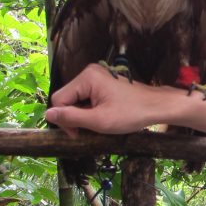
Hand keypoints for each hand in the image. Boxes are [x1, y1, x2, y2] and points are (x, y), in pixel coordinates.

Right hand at [45, 63, 168, 134]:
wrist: (157, 107)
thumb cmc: (132, 113)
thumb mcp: (99, 120)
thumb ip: (72, 117)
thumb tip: (47, 114)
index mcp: (87, 77)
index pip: (59, 99)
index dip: (64, 119)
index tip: (78, 133)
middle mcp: (89, 72)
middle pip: (67, 98)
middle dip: (74, 117)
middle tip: (89, 131)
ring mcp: (97, 77)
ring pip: (77, 100)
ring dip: (83, 115)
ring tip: (99, 123)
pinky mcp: (103, 83)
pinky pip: (87, 98)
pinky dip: (91, 110)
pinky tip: (103, 117)